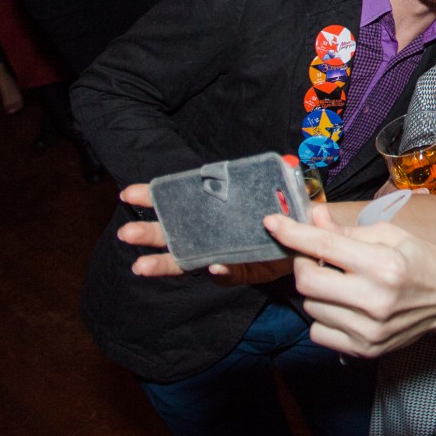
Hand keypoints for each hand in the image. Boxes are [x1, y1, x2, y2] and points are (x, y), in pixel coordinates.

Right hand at [116, 183, 292, 282]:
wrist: (309, 236)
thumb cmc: (290, 209)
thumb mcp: (284, 187)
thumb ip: (280, 176)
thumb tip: (283, 160)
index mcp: (211, 208)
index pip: (176, 200)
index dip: (153, 196)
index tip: (128, 193)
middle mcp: (209, 232)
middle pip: (172, 233)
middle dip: (148, 233)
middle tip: (126, 233)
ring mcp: (221, 253)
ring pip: (187, 260)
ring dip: (165, 263)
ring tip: (140, 266)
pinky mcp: (241, 271)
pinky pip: (226, 275)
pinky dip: (220, 272)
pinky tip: (214, 267)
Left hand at [268, 206, 435, 356]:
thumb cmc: (421, 260)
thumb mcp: (390, 234)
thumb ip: (347, 230)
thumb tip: (313, 217)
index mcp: (384, 265)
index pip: (324, 246)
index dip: (293, 233)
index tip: (272, 223)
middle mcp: (376, 300)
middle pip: (308, 281)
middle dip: (303, 262)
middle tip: (315, 255)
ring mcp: (370, 330)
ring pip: (310, 307)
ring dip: (316, 291)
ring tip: (340, 282)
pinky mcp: (365, 349)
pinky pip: (318, 331)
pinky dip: (323, 316)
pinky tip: (343, 306)